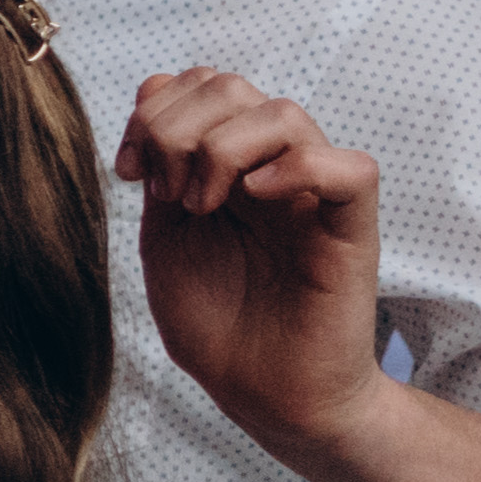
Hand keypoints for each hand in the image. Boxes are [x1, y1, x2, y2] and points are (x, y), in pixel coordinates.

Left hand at [121, 69, 386, 459]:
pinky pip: (352, 167)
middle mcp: (272, 170)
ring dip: (222, 149)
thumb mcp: (165, 238)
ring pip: (285, 113)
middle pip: (234, 87)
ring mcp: (313, 195)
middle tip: (166, 194)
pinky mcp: (352, 230)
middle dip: (177, 128)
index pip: (201, 86)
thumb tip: (151, 91)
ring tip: (201, 207)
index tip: (128, 170)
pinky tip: (254, 198)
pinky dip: (297, 168)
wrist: (264, 394)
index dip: (154, 109)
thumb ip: (158, 169)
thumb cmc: (220, 324)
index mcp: (227, 167)